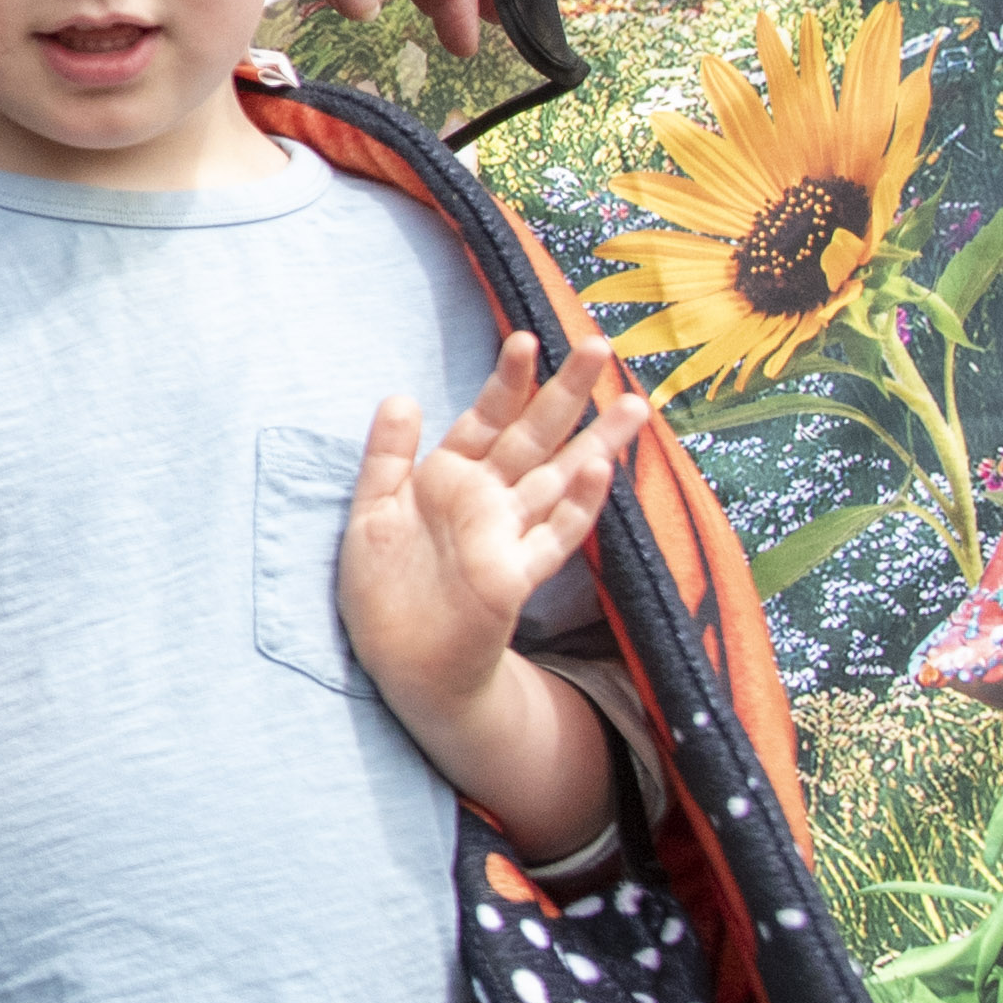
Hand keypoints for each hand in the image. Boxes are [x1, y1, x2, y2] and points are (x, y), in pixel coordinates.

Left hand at [335, 331, 641, 844]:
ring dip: (595, 444)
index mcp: (450, 478)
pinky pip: (551, 538)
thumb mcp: (370, 511)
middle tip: (598, 345)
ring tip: (632, 404)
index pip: (486, 418)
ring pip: (559, 479)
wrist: (400, 663)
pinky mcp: (513, 578)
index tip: (524, 339)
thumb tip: (402, 395)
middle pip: (535, 437)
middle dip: (566, 393)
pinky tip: (598, 473)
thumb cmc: (384, 589)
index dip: (506, 382)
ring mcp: (506, 537)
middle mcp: (487, 501)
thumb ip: (386, 455)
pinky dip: (577, 507)